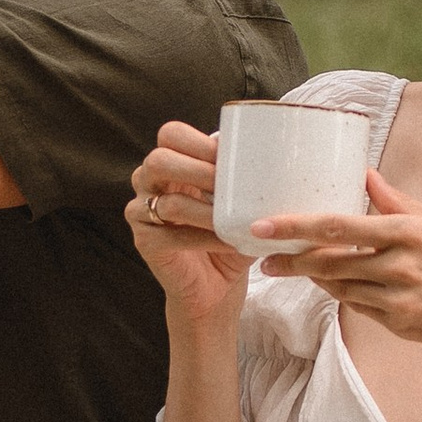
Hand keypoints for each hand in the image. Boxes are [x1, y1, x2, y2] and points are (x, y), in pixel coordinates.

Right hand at [126, 121, 248, 320]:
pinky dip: (204, 238)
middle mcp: (148, 182)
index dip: (199, 142)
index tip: (231, 158)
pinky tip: (228, 241)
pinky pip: (171, 236)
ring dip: (205, 210)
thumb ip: (247, 180)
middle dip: (197, 170)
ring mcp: (141, 212)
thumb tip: (280, 158)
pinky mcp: (144, 241)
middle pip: (159, 160)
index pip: (171, 134)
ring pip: (167, 201)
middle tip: (227, 186)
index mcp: (171, 163)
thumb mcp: (239, 202)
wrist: (216, 286)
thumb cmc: (229, 235)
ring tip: (232, 218)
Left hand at [253, 168, 421, 369]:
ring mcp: (399, 298)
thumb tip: (368, 175)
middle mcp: (401, 264)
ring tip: (289, 268)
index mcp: (410, 231)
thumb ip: (401, 203)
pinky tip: (334, 286)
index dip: (296, 226)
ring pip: (340, 286)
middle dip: (291, 259)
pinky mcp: (400, 324)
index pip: (339, 226)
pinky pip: (360, 307)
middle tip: (263, 257)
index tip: (263, 226)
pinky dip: (344, 294)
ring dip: (313, 278)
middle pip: (329, 261)